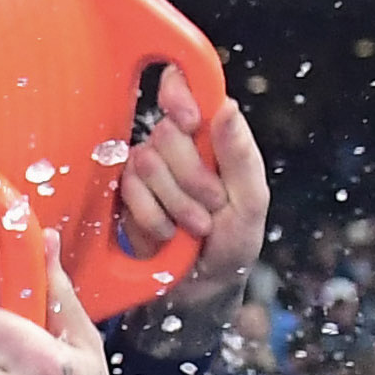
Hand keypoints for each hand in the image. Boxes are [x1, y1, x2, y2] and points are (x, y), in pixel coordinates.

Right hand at [113, 66, 269, 313]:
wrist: (200, 290)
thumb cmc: (233, 243)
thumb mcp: (250, 202)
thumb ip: (240, 155)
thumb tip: (226, 106)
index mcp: (210, 133)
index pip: (185, 84)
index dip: (180, 93)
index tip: (191, 121)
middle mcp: (176, 143)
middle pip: (166, 130)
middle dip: (191, 175)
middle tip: (211, 204)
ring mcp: (147, 167)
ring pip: (147, 162)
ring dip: (175, 202)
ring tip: (194, 225)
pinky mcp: (124, 193)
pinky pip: (129, 190)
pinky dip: (152, 217)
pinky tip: (167, 233)